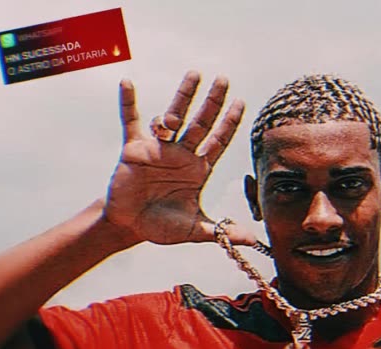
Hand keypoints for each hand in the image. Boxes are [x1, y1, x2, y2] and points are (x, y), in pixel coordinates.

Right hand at [105, 71, 255, 246]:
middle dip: (213, 102)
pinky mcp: (134, 149)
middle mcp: (181, 154)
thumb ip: (222, 232)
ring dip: (182, 97)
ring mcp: (158, 149)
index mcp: (198, 169)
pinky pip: (131, 122)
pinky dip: (129, 104)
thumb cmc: (163, 226)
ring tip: (194, 75)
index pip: (218, 141)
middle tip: (224, 79)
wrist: (131, 226)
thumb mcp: (194, 230)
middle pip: (201, 123)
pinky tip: (127, 83)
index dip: (230, 123)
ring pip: (172, 117)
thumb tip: (252, 241)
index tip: (242, 102)